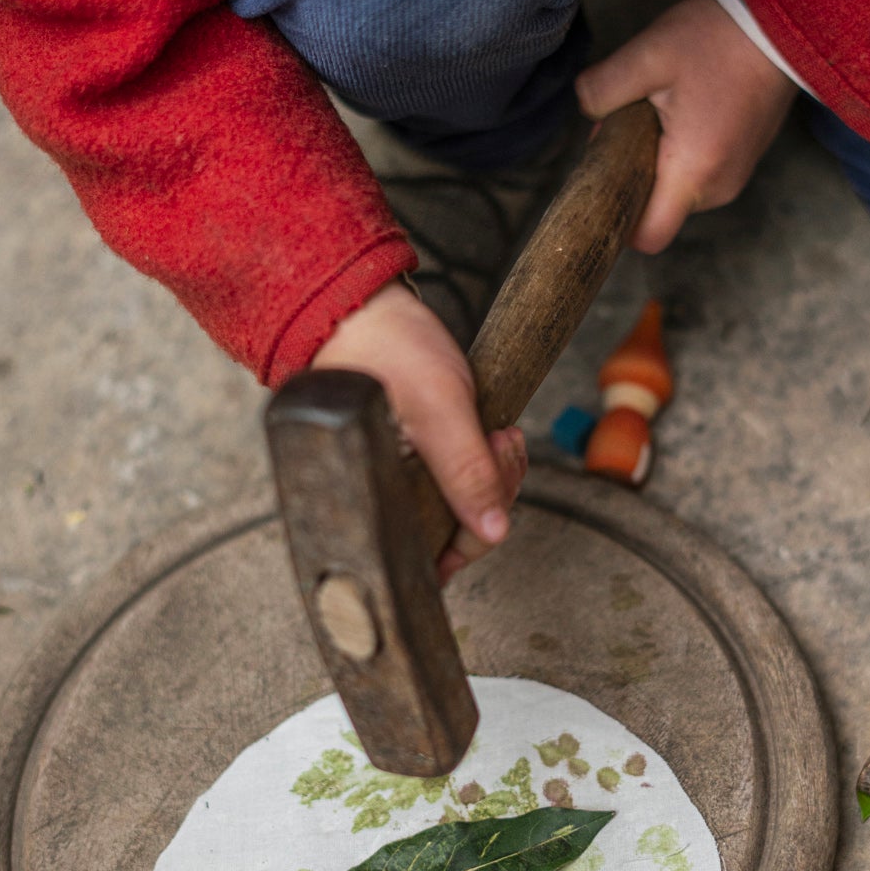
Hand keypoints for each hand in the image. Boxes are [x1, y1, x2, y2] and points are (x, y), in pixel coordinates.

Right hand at [309, 280, 526, 582]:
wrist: (370, 310)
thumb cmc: (386, 354)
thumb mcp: (438, 410)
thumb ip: (466, 472)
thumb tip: (492, 532)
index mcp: (374, 505)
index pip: (434, 560)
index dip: (473, 536)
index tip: (492, 488)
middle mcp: (388, 504)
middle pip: (459, 536)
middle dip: (494, 494)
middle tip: (499, 440)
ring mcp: (407, 487)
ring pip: (470, 512)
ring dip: (499, 475)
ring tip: (497, 431)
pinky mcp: (424, 467)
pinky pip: (469, 486)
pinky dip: (493, 465)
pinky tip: (495, 434)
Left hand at [576, 0, 797, 252]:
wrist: (780, 22)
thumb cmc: (716, 38)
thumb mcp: (647, 55)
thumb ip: (602, 88)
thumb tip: (585, 110)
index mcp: (692, 172)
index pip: (648, 236)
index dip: (620, 220)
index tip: (609, 180)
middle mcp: (718, 187)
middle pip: (659, 210)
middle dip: (635, 176)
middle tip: (633, 121)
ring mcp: (735, 176)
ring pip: (678, 191)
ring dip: (659, 162)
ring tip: (664, 110)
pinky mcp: (744, 161)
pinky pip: (700, 175)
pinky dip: (683, 155)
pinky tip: (686, 110)